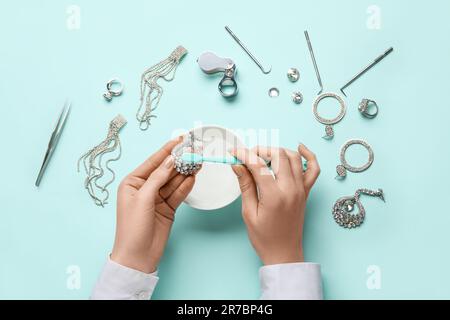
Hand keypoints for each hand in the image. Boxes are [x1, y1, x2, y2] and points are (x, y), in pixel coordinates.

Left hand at [111, 137, 195, 272]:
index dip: (166, 150)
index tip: (179, 140)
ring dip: (186, 172)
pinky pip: (178, 193)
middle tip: (194, 150)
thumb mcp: (143, 199)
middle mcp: (144, 188)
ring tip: (198, 161)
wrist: (138, 256)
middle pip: (166, 170)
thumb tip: (171, 160)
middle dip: (180, 161)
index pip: (153, 162)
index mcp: (132, 183)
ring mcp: (157, 198)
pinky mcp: (168, 208)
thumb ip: (158, 178)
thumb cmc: (132, 228)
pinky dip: (186, 186)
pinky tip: (194, 177)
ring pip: (174, 181)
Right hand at [231, 144, 319, 265]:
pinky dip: (308, 155)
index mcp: (274, 196)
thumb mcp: (249, 213)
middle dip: (260, 150)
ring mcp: (301, 189)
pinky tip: (299, 148)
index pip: (258, 165)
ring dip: (277, 151)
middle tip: (247, 156)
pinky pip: (313, 168)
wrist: (284, 253)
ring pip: (293, 157)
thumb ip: (245, 185)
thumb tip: (238, 164)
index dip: (244, 154)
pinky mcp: (306, 192)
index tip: (234, 152)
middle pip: (277, 155)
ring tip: (263, 156)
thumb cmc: (264, 238)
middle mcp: (291, 189)